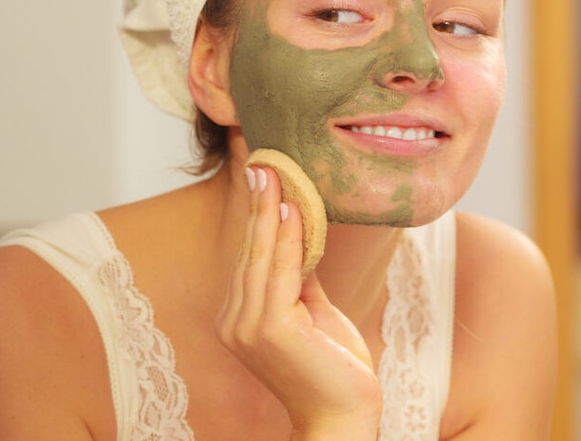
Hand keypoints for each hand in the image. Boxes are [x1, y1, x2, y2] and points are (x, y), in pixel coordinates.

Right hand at [217, 165, 381, 440]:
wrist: (344, 417)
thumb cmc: (334, 369)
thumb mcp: (314, 313)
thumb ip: (302, 277)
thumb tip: (303, 234)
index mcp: (241, 319)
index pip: (250, 258)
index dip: (257, 217)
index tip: (263, 178)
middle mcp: (236, 322)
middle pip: (250, 251)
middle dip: (258, 204)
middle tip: (263, 164)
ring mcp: (249, 327)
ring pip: (263, 257)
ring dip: (271, 211)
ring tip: (275, 175)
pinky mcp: (271, 329)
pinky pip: (281, 272)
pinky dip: (288, 237)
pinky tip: (293, 209)